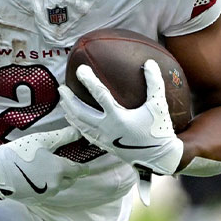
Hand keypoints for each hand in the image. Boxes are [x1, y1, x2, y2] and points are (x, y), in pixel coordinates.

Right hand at [0, 126, 87, 201]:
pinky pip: (46, 193)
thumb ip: (63, 137)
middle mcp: (56, 185)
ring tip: (47, 171)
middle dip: (69, 174)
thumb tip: (78, 133)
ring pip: (57, 188)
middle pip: (69, 181)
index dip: (82, 168)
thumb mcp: (42, 140)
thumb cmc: (20, 153)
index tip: (84, 167)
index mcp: (60, 170)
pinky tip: (37, 179)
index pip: (79, 171)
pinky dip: (45, 186)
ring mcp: (45, 195)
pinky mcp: (35, 200)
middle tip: (62, 165)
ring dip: (56, 180)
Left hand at [59, 62, 184, 174]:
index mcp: (119, 118)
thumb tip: (150, 63)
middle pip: (80, 113)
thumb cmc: (159, 130)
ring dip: (70, 112)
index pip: (99, 94)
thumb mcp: (158, 105)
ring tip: (63, 102)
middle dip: (69, 100)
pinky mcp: (106, 146)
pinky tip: (75, 120)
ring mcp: (105, 139)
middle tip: (61, 88)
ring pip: (80, 125)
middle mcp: (108, 128)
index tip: (80, 70)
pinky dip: (78, 126)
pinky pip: (86, 134)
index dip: (89, 80)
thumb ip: (154, 83)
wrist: (159, 158)